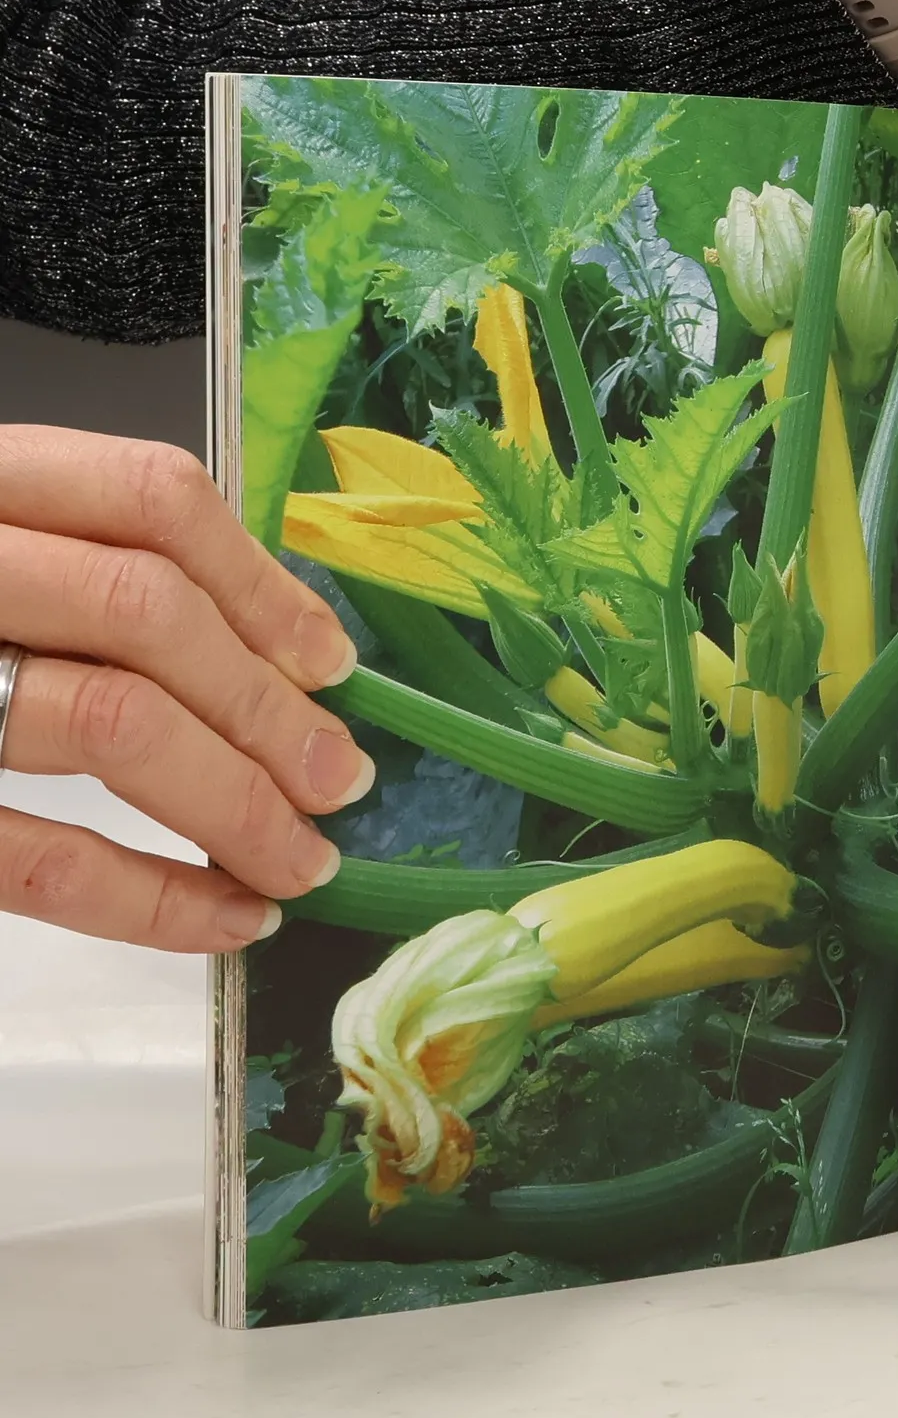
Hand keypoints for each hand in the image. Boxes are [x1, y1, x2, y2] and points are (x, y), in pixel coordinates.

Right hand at [0, 427, 374, 951]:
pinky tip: (223, 920)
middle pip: (145, 614)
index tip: (330, 662)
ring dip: (237, 806)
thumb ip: (83, 571)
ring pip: (109, 723)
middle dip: (268, 711)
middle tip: (341, 783)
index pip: (146, 496)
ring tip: (301, 861)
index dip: (262, 585)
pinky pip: (38, 858)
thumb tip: (277, 654)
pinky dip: (152, 900)